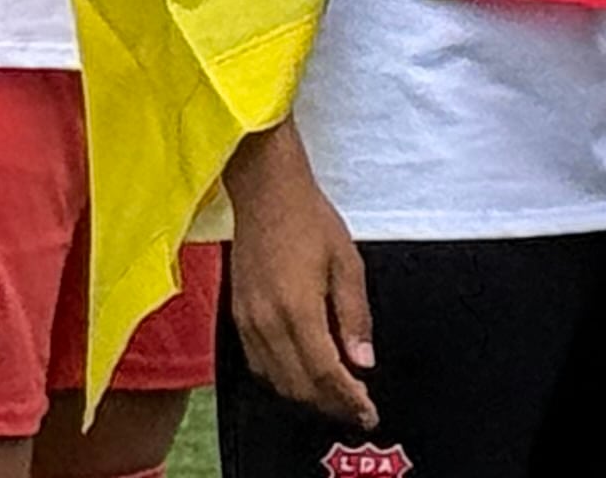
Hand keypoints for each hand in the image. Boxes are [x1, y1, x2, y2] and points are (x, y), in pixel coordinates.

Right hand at [225, 129, 376, 427]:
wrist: (266, 193)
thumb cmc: (311, 220)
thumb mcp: (348, 262)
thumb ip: (355, 316)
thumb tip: (364, 360)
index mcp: (297, 309)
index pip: (324, 372)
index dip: (348, 398)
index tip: (368, 410)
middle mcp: (266, 323)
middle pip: (298, 385)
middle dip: (330, 404)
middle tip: (358, 409)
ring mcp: (247, 323)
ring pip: (277, 380)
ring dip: (307, 396)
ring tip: (337, 397)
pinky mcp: (237, 318)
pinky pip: (259, 365)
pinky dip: (283, 379)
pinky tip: (303, 375)